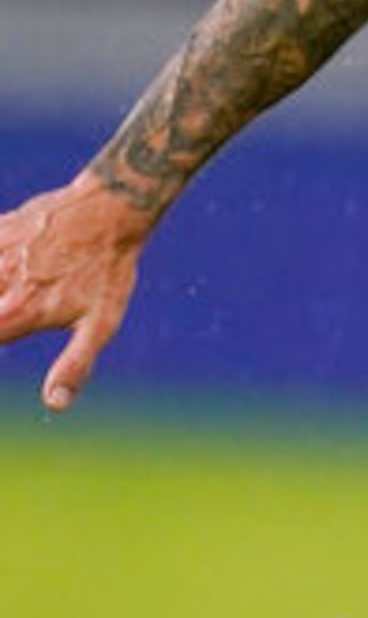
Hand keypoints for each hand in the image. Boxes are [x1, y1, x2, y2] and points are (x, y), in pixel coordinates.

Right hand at [0, 176, 155, 412]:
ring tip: (26, 293)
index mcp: (18, 312)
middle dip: (0, 316)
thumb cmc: (107, 273)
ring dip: (0, 285)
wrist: (108, 213)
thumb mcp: (100, 325)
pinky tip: (10, 270)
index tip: (6, 336)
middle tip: (15, 314)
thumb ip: (75, 365)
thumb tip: (55, 405)